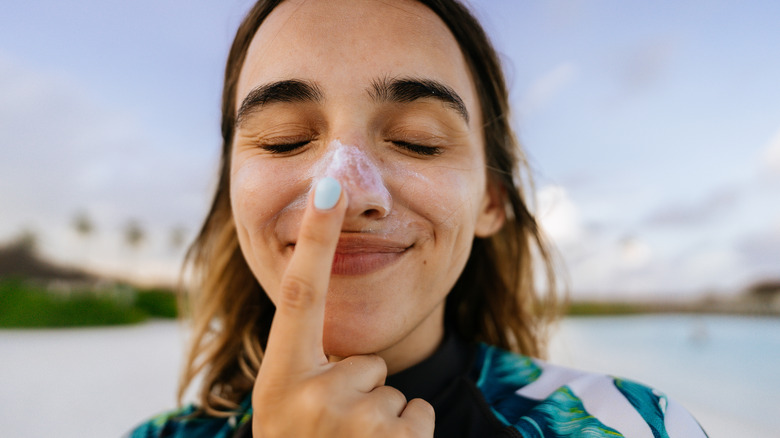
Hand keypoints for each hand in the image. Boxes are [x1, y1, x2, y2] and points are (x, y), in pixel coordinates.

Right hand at [252, 177, 434, 436]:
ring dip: (381, 418)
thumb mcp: (283, 410)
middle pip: (368, 360)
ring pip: (394, 391)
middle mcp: (309, 396)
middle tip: (332, 432)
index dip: (313, 238)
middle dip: (362, 391)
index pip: (300, 295)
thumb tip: (338, 333)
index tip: (329, 186)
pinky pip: (417, 413)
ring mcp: (352, 423)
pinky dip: (406, 435)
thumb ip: (306, 366)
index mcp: (280, 378)